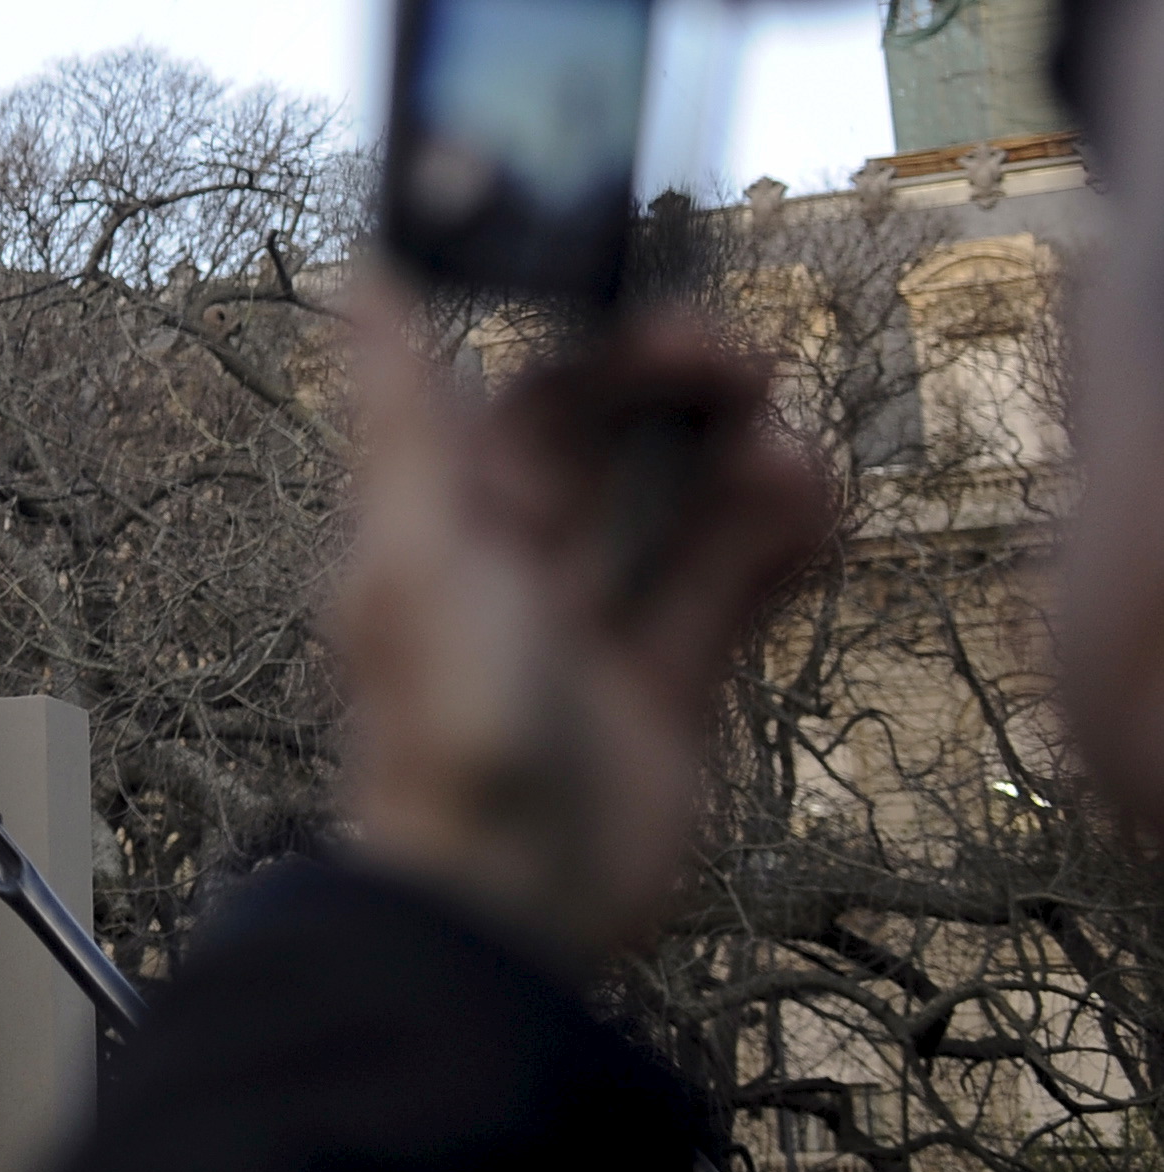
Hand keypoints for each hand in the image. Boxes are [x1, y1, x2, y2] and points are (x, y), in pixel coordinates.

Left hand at [335, 277, 827, 963]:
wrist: (510, 898)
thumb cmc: (443, 721)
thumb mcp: (419, 548)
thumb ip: (403, 412)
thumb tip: (359, 273)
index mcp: (447, 516)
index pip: (529, 397)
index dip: (599, 349)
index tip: (666, 319)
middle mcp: (520, 560)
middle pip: (617, 440)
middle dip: (682, 393)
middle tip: (746, 367)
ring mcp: (596, 623)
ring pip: (688, 509)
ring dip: (744, 469)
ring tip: (789, 464)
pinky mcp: (667, 689)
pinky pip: (731, 593)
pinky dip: (779, 546)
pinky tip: (813, 514)